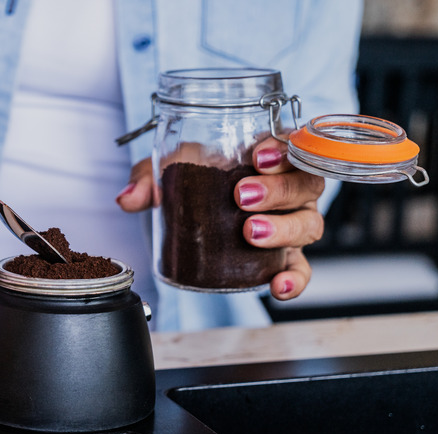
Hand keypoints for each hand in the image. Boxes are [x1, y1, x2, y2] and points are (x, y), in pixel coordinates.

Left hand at [116, 136, 324, 300]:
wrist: (188, 214)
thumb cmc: (191, 179)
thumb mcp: (167, 169)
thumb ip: (148, 178)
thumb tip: (128, 198)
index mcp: (267, 156)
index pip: (292, 143)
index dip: (283, 148)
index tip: (258, 156)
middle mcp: (288, 188)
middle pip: (306, 184)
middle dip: (278, 190)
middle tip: (243, 197)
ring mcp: (290, 222)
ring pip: (308, 224)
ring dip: (284, 228)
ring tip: (250, 232)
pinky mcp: (283, 258)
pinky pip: (300, 270)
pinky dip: (294, 280)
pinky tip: (277, 287)